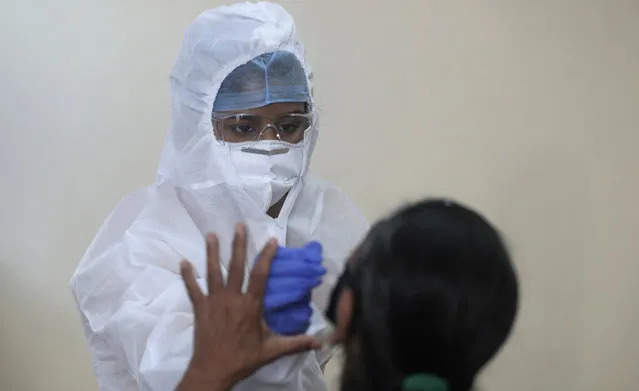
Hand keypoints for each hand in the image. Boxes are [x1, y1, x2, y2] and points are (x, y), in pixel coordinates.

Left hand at [177, 225, 321, 390]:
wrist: (214, 371)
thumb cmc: (244, 359)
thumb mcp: (272, 350)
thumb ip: (297, 343)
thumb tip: (321, 342)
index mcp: (250, 305)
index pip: (260, 275)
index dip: (266, 256)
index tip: (272, 240)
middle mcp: (232, 298)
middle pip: (236, 267)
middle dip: (238, 245)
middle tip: (239, 226)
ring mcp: (214, 302)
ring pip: (213, 272)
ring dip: (213, 253)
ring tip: (212, 234)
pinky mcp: (200, 309)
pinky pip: (193, 289)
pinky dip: (187, 276)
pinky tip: (183, 262)